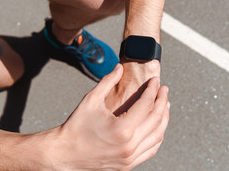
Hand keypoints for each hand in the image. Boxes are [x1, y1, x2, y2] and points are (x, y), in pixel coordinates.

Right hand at [41, 64, 169, 170]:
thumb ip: (108, 81)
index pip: (146, 105)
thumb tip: (119, 67)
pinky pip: (151, 149)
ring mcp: (130, 158)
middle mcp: (129, 146)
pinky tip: (157, 125)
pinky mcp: (128, 165)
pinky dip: (157, 136)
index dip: (152, 90)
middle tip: (163, 90)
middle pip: (156, 119)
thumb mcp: (90, 100)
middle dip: (162, 101)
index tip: (155, 81)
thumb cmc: (75, 127)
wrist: (64, 154)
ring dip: (164, 119)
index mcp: (122, 129)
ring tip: (164, 105)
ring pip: (157, 136)